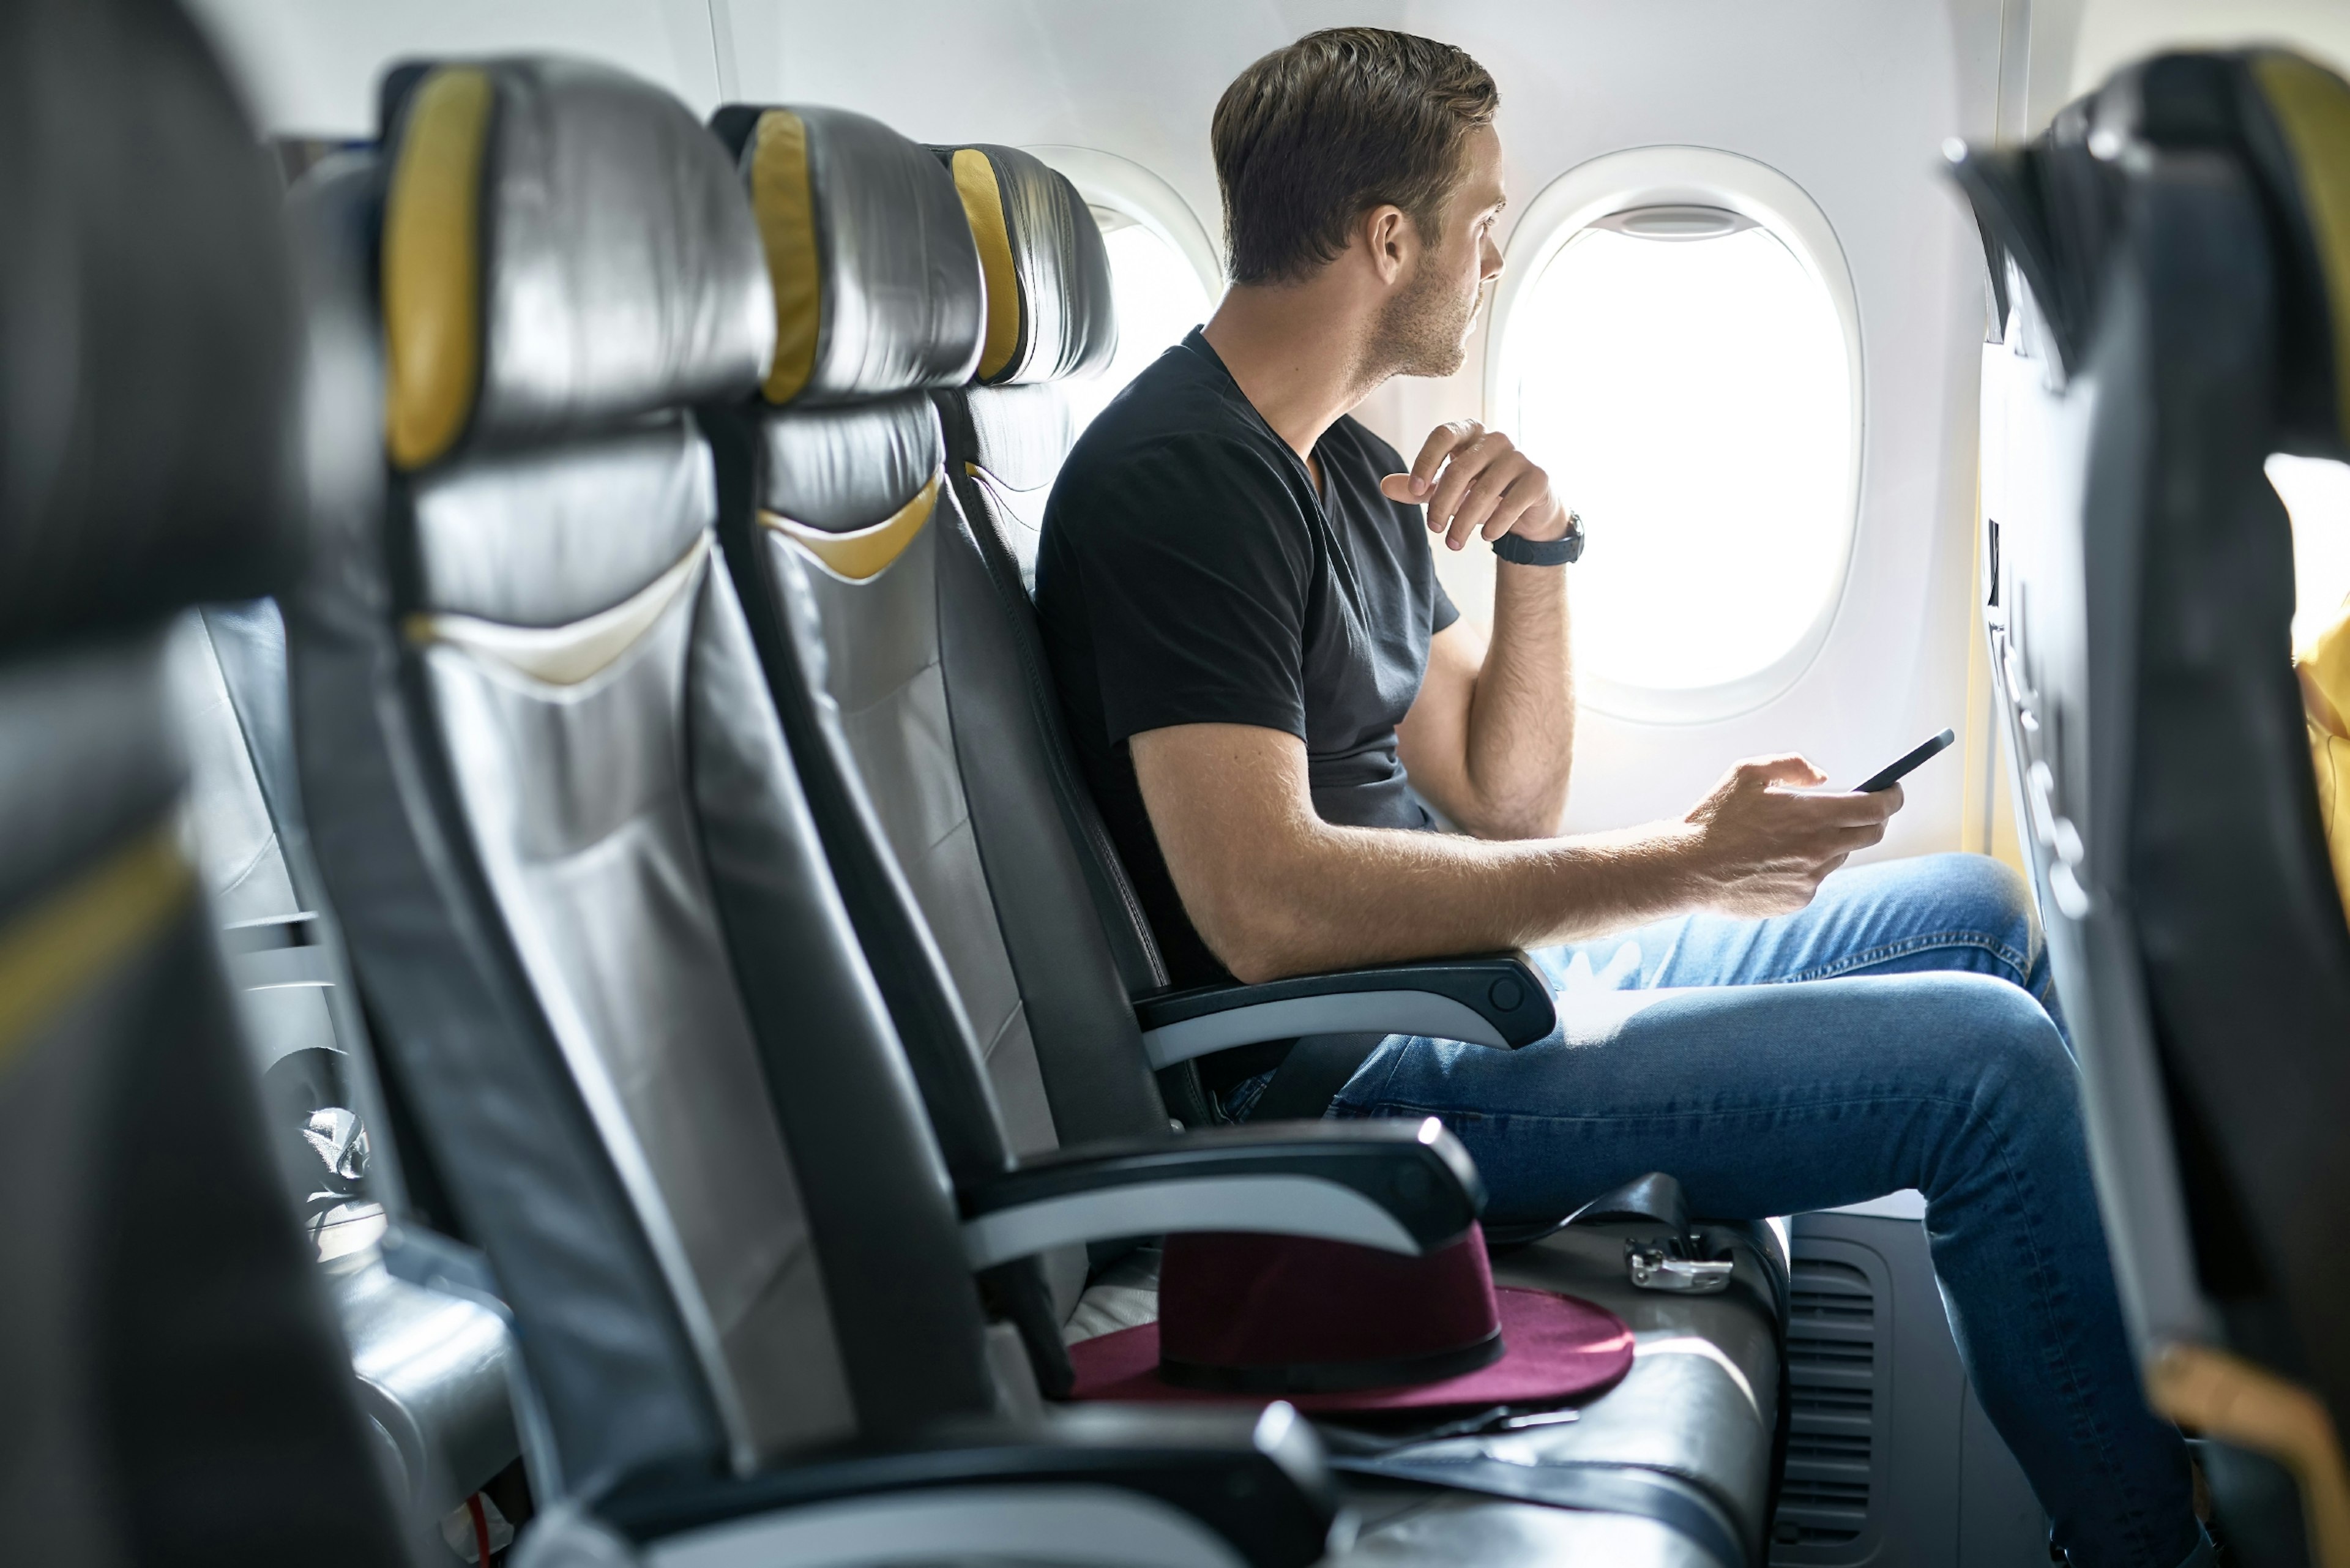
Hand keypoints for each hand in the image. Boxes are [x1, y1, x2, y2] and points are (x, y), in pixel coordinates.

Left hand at [1380, 421, 1570, 552]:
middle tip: (1433, 529)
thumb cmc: (1482, 492)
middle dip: (1442, 503)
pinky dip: (1495, 523)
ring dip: (1465, 521)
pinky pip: (1512, 502)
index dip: (1426, 461)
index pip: (1443, 435)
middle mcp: (1496, 439)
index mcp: (1469, 433)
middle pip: (1460, 468)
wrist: (1529, 507)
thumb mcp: (1448, 490)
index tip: (1414, 492)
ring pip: (1484, 489)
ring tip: (1453, 544)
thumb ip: (1420, 488)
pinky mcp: (1538, 478)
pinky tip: (1485, 536)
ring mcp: (1520, 457)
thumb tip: (1385, 486)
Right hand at [1676, 755, 1900, 917]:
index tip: (1891, 791)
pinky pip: (1815, 878)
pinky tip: (1773, 860)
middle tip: (1861, 808)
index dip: (1892, 797)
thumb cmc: (1714, 819)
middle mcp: (1818, 849)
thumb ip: (1792, 766)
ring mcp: (1810, 879)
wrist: (1687, 869)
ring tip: (1792, 836)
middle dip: (1873, 817)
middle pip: (1871, 833)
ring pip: (1840, 855)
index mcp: (1812, 815)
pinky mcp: (1798, 900)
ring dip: (1831, 841)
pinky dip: (1805, 866)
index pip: (1877, 807)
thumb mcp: (1747, 772)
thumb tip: (1822, 777)